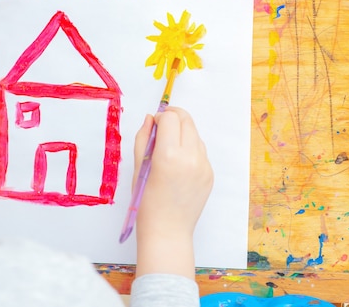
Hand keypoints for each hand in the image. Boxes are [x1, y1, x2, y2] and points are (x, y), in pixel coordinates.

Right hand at [133, 106, 212, 278]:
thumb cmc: (146, 203)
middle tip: (163, 126)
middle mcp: (190, 157)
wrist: (167, 231)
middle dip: (174, 118)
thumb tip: (151, 118)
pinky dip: (190, 149)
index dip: (161, 117)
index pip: (170, 118)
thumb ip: (144, 138)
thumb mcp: (139, 168)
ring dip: (183, 133)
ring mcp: (203, 166)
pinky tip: (179, 163)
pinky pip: (201, 152)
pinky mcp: (210, 174)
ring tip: (169, 148)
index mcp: (168, 155)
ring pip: (195, 134)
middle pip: (186, 120)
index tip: (154, 124)